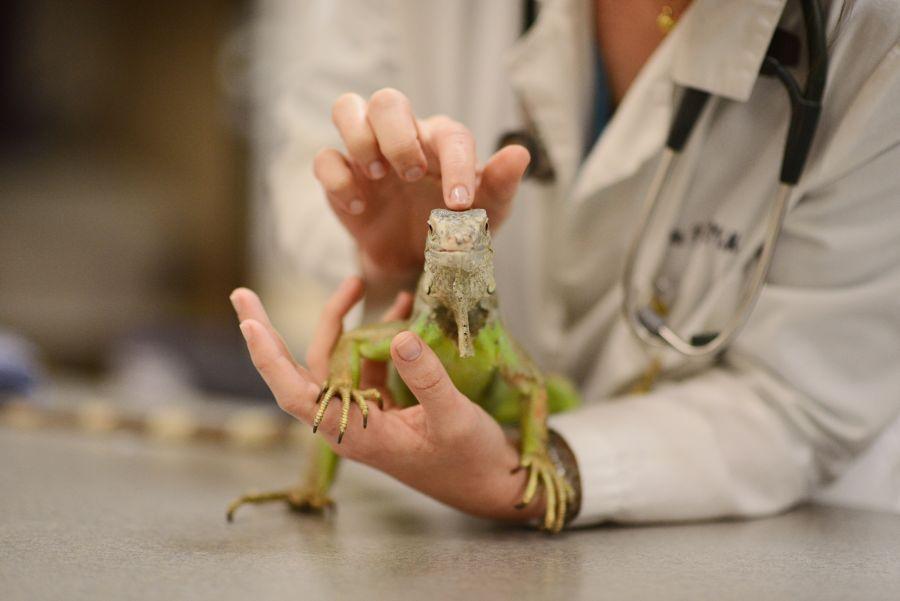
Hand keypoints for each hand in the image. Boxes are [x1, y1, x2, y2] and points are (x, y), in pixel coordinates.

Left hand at [230, 278, 542, 524]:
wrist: (495, 483)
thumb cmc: (472, 461)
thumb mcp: (454, 418)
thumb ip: (427, 378)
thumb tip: (397, 335)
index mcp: (356, 432)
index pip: (296, 393)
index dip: (268, 358)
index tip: (247, 322)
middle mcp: (354, 420)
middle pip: (307, 369)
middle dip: (278, 331)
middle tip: (243, 294)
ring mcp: (370, 411)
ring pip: (341, 359)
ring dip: (347, 322)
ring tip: (358, 283)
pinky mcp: (390, 404)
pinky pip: (373, 362)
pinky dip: (382, 334)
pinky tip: (404, 309)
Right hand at [316, 88, 530, 282]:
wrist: (417, 260)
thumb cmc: (455, 227)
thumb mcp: (486, 214)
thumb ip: (501, 184)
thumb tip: (520, 153)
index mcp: (442, 141)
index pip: (450, 135)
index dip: (457, 165)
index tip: (460, 204)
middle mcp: (402, 136)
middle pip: (387, 100)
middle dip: (398, 136)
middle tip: (411, 176)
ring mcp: (367, 152)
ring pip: (348, 107)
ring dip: (360, 139)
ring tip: (379, 177)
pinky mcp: (341, 174)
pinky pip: (326, 158)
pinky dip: (338, 179)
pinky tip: (359, 205)